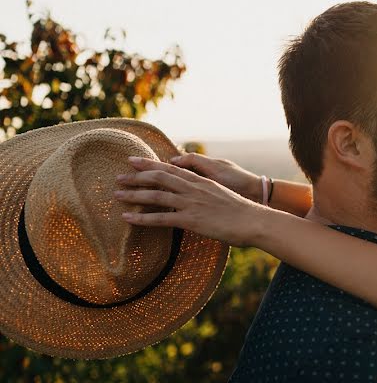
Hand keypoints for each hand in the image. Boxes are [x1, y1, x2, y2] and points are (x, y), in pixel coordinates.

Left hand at [115, 156, 267, 247]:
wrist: (254, 221)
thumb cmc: (243, 212)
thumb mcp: (223, 196)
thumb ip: (207, 194)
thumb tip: (200, 197)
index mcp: (202, 181)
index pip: (171, 169)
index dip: (150, 164)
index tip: (134, 161)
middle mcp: (194, 189)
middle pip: (159, 178)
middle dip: (137, 176)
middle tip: (119, 176)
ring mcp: (191, 203)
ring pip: (156, 196)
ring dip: (134, 194)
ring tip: (116, 195)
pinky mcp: (191, 219)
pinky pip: (161, 218)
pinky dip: (142, 218)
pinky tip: (127, 218)